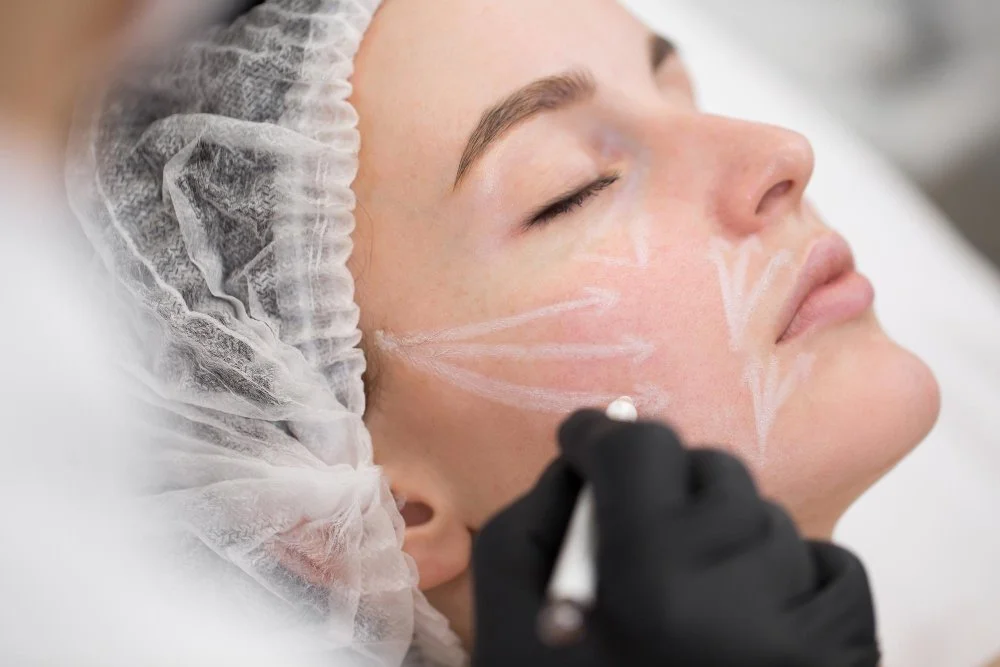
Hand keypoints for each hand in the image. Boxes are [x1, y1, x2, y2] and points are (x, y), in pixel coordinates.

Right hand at [471, 410, 878, 666]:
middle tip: (635, 528)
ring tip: (687, 593)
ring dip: (722, 534)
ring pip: (767, 515)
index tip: (586, 443)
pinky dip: (793, 572)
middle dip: (663, 485)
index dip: (602, 435)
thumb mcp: (502, 610)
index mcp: (646, 585)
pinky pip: (833, 564)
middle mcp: (736, 598)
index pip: (641, 448)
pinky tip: (749, 612)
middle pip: (710, 469)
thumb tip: (587, 459)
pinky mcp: (843, 657)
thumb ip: (540, 514)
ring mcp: (803, 632)